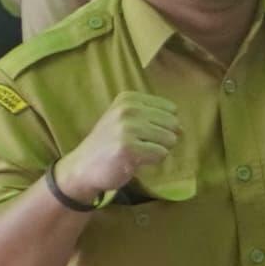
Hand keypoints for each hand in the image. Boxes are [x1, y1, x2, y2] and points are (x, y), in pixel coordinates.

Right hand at [57, 91, 184, 202]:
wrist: (82, 167)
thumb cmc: (109, 144)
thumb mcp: (126, 121)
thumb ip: (154, 118)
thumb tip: (182, 128)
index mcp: (129, 99)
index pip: (171, 109)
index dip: (163, 126)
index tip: (142, 133)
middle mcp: (128, 109)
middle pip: (173, 124)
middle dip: (163, 139)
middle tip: (140, 145)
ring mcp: (127, 128)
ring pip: (170, 140)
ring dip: (157, 150)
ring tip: (136, 152)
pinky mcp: (128, 148)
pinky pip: (161, 154)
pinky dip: (152, 161)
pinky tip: (134, 160)